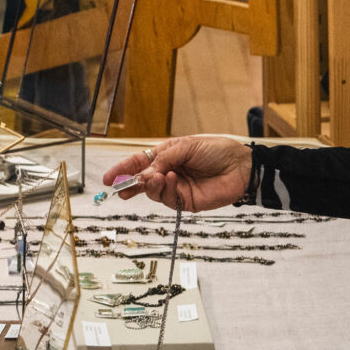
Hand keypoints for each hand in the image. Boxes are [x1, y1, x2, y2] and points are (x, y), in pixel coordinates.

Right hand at [100, 136, 250, 211]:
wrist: (241, 166)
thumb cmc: (216, 150)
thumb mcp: (186, 146)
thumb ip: (164, 159)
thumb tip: (145, 173)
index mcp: (166, 156)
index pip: (139, 163)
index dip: (123, 170)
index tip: (109, 178)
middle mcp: (169, 173)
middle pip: (142, 181)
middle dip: (129, 185)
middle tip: (120, 188)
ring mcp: (177, 188)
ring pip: (153, 192)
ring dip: (151, 185)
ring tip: (156, 177)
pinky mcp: (187, 202)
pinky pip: (169, 200)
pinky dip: (167, 190)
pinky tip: (172, 179)